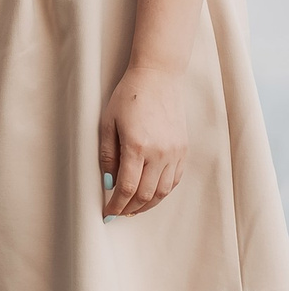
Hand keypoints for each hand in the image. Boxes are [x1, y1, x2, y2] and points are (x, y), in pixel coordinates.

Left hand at [98, 63, 188, 215]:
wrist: (158, 77)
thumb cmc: (128, 96)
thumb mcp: (108, 122)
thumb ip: (108, 154)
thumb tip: (109, 182)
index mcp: (137, 146)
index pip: (127, 188)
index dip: (116, 205)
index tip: (107, 213)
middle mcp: (159, 153)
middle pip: (146, 195)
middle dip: (130, 209)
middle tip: (118, 213)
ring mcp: (174, 153)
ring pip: (163, 192)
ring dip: (147, 205)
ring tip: (133, 208)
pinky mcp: (183, 150)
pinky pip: (174, 180)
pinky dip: (162, 192)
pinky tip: (151, 194)